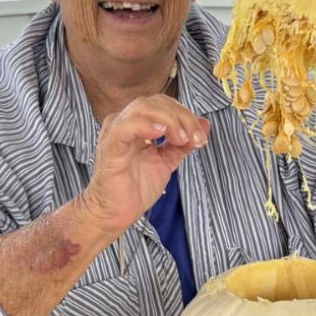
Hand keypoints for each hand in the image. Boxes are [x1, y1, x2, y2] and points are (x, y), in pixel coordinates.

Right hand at [80, 95, 210, 236]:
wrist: (115, 213)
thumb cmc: (136, 188)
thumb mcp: (166, 162)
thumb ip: (183, 143)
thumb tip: (205, 125)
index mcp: (138, 124)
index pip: (165, 105)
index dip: (186, 115)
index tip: (201, 137)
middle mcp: (125, 122)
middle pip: (156, 102)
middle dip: (182, 117)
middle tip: (195, 138)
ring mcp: (115, 132)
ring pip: (142, 107)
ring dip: (169, 120)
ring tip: (182, 139)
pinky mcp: (110, 147)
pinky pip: (125, 127)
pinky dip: (145, 125)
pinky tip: (160, 133)